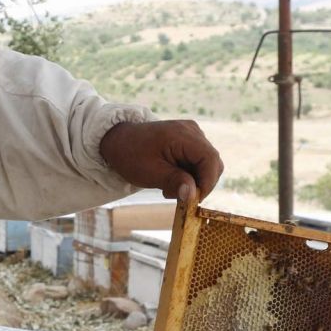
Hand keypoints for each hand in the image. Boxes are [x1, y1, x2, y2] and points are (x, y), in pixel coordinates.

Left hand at [99, 120, 223, 203]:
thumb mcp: (150, 172)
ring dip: (193, 181)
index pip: (210, 159)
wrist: (117, 141)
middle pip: (212, 162)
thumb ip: (175, 181)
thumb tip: (193, 195)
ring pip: (207, 164)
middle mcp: (192, 131)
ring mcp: (191, 134)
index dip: (207, 182)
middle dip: (200, 183)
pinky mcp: (189, 141)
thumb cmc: (130, 155)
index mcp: (183, 135)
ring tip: (170, 188)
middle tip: (177, 195)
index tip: (194, 199)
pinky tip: (171, 179)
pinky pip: (198, 161)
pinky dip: (189, 174)